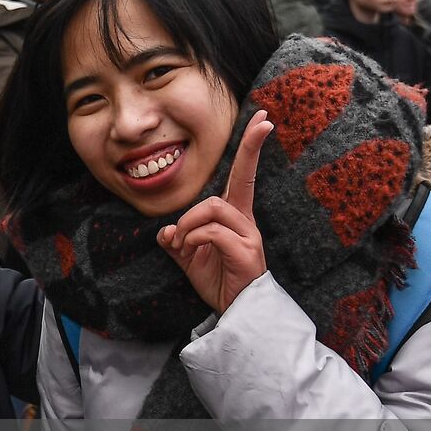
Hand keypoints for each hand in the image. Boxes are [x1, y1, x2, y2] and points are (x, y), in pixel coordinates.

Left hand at [157, 109, 272, 313]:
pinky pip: (212, 232)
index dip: (252, 147)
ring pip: (214, 208)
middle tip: (214, 191)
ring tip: (184, 247)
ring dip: (190, 224)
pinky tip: (189, 254)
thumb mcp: (189, 257)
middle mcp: (246, 222)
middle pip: (232, 185)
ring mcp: (249, 236)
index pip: (244, 175)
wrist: (234, 312)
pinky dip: (192, 239)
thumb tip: (166, 231)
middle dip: (239, 161)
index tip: (264, 118)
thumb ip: (177, 240)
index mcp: (234, 218)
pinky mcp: (246, 252)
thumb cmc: (217, 281)